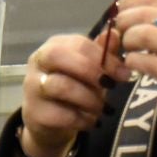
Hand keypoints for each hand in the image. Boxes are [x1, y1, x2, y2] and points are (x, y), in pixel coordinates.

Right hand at [20, 30, 130, 156]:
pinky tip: (91, 122)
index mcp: (54, 46)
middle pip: (58, 56)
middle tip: (111, 86)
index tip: (124, 74)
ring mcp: (32, 87)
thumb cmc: (72, 87)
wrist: (47, 120)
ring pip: (61, 86)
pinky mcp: (34, 113)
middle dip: (90, 71)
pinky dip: (81, 119)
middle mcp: (38, 62)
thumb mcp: (88, 69)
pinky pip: (60, 114)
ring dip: (89, 99)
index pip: (78, 43)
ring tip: (102, 108)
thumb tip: (116, 34)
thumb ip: (102, 53)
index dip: (103, 57)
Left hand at [112, 0, 156, 120]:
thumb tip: (147, 10)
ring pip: (143, 35)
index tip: (122, 8)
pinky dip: (134, 62)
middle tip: (120, 30)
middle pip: (145, 14)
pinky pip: (147, 63)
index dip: (133, 0)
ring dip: (128, 40)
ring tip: (128, 48)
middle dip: (125, 21)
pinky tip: (133, 64)